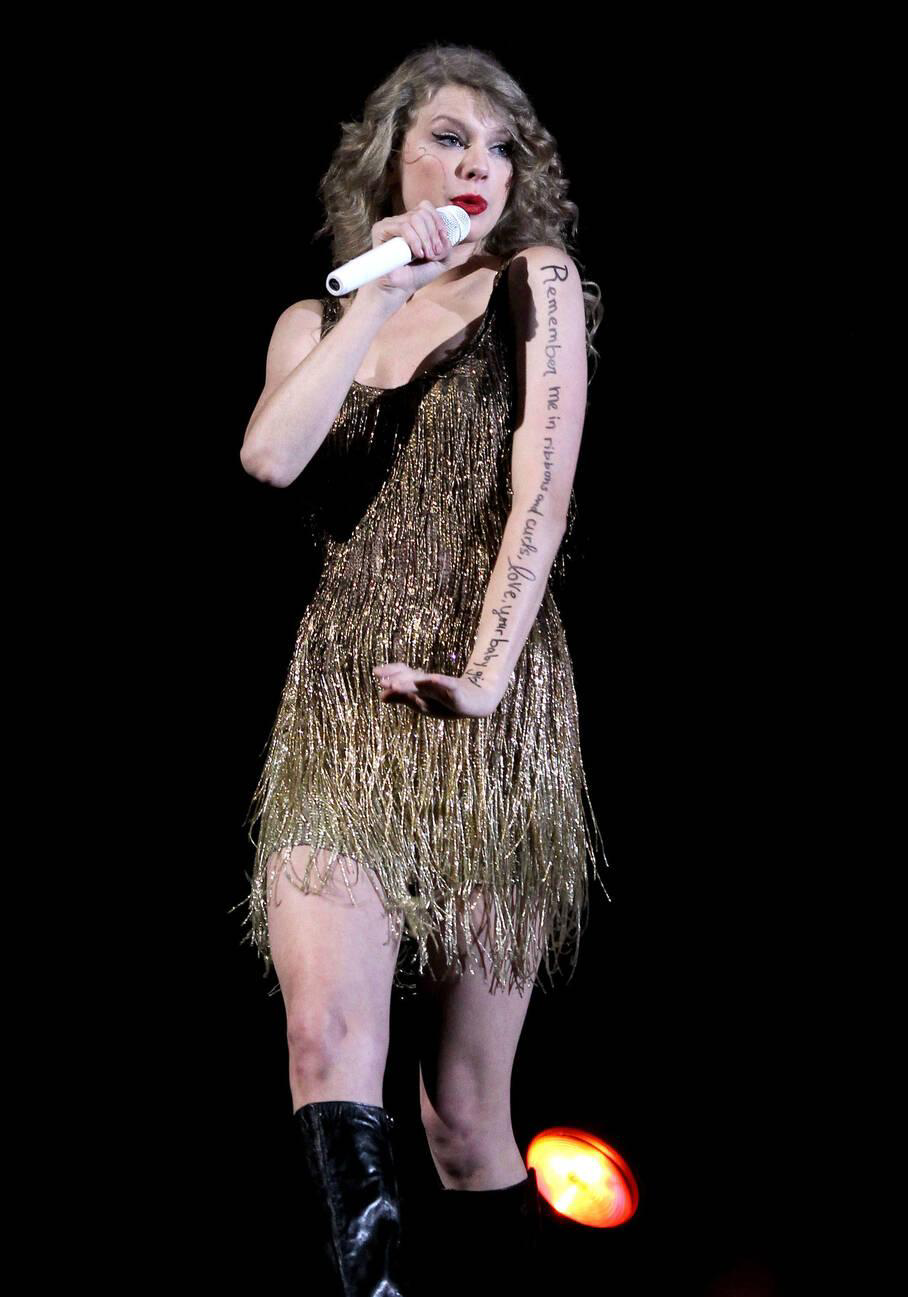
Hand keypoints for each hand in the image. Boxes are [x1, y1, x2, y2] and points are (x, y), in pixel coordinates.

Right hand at [358, 201, 452, 305]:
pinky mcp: (381, 230)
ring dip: (426, 238)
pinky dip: (414, 240)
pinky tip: (417, 254)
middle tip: (434, 253)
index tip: (443, 241)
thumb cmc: (416, 275)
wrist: (399, 289)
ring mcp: (390, 224)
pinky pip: (403, 227)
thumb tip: (446, 235)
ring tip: (426, 256)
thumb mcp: (440, 261)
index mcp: (413, 224)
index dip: (437, 221)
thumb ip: (447, 247)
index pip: (426, 207)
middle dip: (433, 233)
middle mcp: (401, 220)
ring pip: (414, 218)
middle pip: (422, 212)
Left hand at [372, 661, 501, 718]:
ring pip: (425, 683)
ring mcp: (443, 686)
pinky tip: (433, 678)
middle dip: (396, 678)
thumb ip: (402, 698)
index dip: (391, 672)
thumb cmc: (447, 702)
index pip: (404, 674)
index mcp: (421, 685)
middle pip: (412, 677)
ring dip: (411, 682)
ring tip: (396, 684)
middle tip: (381, 678)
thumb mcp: (422, 703)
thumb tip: (380, 696)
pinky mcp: (457, 691)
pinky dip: (441, 681)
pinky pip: (448, 685)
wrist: (477, 701)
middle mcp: (430, 682)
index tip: (376, 671)